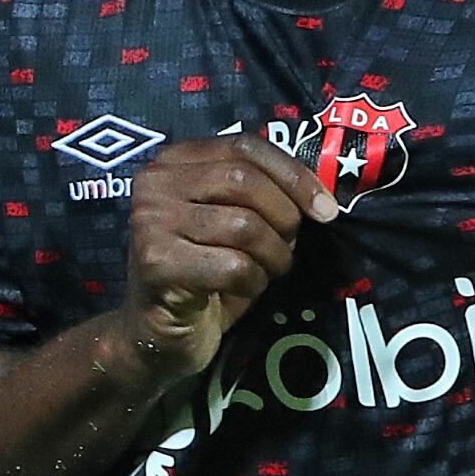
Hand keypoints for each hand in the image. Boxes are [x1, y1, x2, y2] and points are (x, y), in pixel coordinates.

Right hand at [120, 135, 336, 379]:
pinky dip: (253, 282)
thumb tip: (320, 196)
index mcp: (173, 161)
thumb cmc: (205, 271)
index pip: (244, 145)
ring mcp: (150, 222)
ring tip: (266, 270)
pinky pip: (233, 267)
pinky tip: (242, 290)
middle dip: (284, 216)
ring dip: (273, 255)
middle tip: (289, 246)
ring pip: (244, 226)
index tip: (325, 208)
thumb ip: (261, 192)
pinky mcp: (156, 264)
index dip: (292, 173)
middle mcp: (154, 183)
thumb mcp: (232, 219)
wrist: (158, 330)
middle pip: (244, 181)